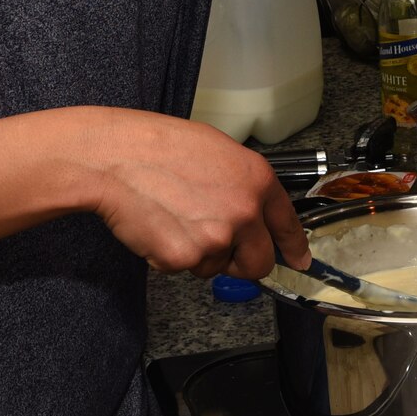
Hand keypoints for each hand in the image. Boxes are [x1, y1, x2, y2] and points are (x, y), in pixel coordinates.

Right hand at [82, 109, 310, 279]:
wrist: (118, 157)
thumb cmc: (160, 146)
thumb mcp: (219, 152)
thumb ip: (242, 185)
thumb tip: (251, 212)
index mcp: (257, 180)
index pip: (287, 224)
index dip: (294, 247)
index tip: (299, 261)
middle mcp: (245, 212)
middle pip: (259, 263)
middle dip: (242, 263)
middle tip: (220, 248)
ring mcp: (217, 238)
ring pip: (216, 266)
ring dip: (200, 254)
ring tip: (176, 218)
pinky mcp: (185, 258)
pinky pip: (184, 268)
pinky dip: (171, 255)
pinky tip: (160, 226)